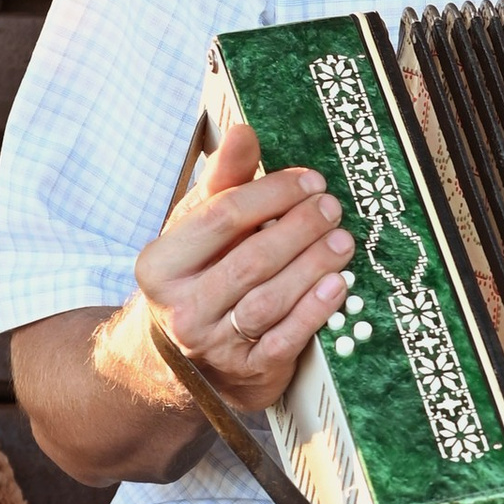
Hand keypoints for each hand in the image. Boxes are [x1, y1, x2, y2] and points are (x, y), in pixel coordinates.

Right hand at [121, 121, 354, 416]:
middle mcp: (182, 307)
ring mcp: (213, 344)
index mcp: (161, 264)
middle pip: (251, 260)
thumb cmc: (197, 277)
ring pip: (270, 301)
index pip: (221, 218)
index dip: (272, 194)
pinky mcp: (247, 371)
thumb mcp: (196, 228)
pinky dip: (315, 310)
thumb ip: (223, 182)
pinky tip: (338, 285)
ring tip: (342, 241)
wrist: (178, 360)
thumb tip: (244, 131)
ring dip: (313, 267)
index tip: (310, 180)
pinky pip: (287, 339)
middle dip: (299, 229)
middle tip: (332, 208)